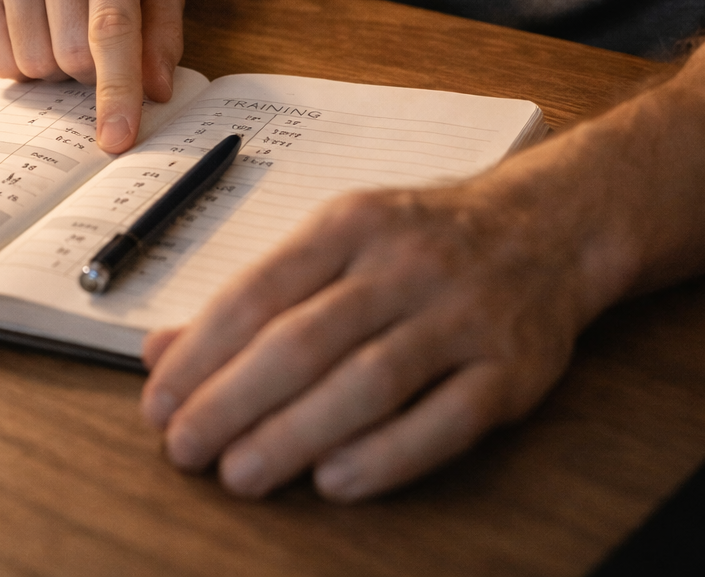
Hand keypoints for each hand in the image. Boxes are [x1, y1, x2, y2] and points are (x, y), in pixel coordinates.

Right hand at [0, 0, 183, 150]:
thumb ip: (162, 38)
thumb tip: (154, 91)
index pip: (112, 28)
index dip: (117, 88)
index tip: (117, 138)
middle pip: (72, 55)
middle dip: (90, 72)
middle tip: (95, 46)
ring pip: (34, 64)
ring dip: (56, 70)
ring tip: (62, 30)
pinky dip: (23, 66)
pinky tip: (34, 30)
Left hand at [140, 160, 601, 499]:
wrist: (548, 227)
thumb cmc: (421, 241)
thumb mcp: (336, 242)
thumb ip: (253, 296)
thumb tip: (161, 350)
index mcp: (352, 223)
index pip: (261, 290)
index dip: (202, 351)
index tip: (157, 402)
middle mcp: (406, 263)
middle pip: (306, 338)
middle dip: (234, 399)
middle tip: (184, 448)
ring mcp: (462, 315)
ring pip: (369, 381)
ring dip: (296, 433)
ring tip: (240, 475)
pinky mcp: (511, 368)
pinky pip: (445, 419)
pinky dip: (387, 455)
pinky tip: (334, 481)